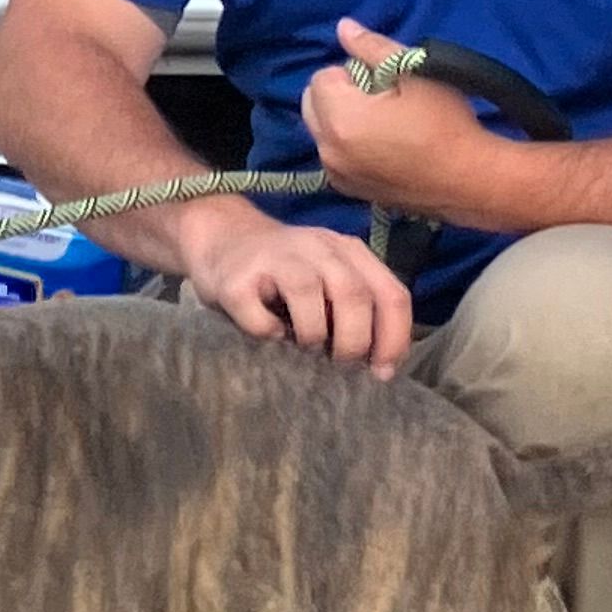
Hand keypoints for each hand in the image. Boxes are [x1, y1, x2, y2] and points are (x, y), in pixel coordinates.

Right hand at [176, 196, 415, 377]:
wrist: (219, 239)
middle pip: (354, 294)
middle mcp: (317, 246)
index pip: (390, 294)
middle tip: (340, 362)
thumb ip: (357, 309)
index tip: (382, 372)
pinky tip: (267, 333)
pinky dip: (268, 334)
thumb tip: (380, 367)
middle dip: (354, 341)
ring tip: (303, 346)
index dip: (393, 338)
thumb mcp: (328, 280)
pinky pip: (260, 317)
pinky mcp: (236, 278)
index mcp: (348, 251)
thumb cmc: (284, 275)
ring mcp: (274, 257)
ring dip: (312, 335)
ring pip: (309, 296)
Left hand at [301, 19, 514, 224]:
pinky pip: (334, 155)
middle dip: (338, 95)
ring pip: (321, 130)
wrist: (472, 182)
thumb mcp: (415, 74)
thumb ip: (372, 48)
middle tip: (381, 99)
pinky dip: (347, 145)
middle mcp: (328, 150)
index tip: (384, 82)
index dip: (352, 73)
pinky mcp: (350, 190)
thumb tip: (342, 27)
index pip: (322, 77)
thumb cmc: (447, 124)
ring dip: (340, 120)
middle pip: (313, 104)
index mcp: (340, 119)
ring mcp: (336, 174)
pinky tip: (382, 148)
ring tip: (384, 124)